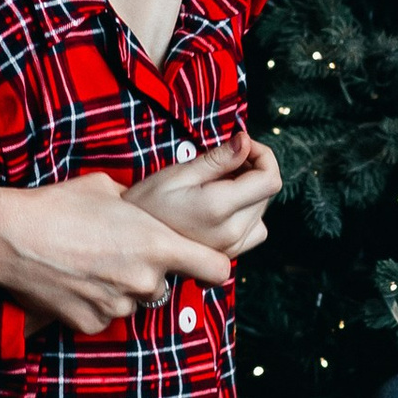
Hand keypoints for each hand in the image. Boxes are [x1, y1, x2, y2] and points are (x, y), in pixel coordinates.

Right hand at [0, 172, 229, 335]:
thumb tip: (147, 211)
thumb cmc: (58, 205)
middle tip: (116, 254)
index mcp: (158, 245)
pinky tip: (73, 282)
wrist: (10, 236)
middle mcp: (144, 281)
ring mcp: (118, 306)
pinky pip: (104, 316)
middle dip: (148, 273)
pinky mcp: (92, 324)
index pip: (216, 269)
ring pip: (132, 301)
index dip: (212, 266)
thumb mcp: (109, 190)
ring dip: (119, 289)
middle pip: (164, 285)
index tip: (204, 263)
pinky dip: (93, 304)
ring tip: (87, 265)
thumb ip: (140, 208)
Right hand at [132, 132, 282, 261]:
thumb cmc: (145, 203)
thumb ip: (218, 159)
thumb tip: (246, 141)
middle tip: (223, 160)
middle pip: (266, 193)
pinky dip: (246, 214)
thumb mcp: (178, 173)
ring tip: (219, 184)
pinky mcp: (227, 256)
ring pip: (262, 212)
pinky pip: (254, 231)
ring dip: (250, 193)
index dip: (263, 156)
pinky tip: (221, 206)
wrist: (126, 242)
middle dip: (252, 170)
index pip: (270, 180)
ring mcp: (231, 249)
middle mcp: (231, 233)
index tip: (242, 145)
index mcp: (219, 208)